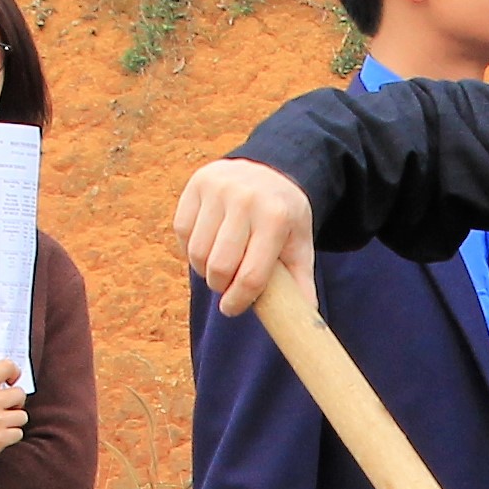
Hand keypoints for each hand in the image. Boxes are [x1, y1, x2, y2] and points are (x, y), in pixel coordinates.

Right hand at [0, 360, 27, 467]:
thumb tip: (3, 384)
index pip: (5, 367)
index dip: (14, 372)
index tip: (12, 380)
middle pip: (20, 394)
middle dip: (15, 401)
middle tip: (7, 407)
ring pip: (22, 416)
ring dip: (13, 420)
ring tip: (1, 423)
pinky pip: (18, 434)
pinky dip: (10, 436)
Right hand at [174, 160, 317, 313]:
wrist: (269, 169)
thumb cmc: (284, 216)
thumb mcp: (300, 243)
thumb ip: (301, 280)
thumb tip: (306, 319)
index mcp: (276, 217)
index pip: (251, 275)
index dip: (238, 301)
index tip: (231, 308)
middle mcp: (246, 199)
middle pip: (220, 266)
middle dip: (219, 286)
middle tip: (225, 286)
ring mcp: (218, 188)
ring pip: (197, 252)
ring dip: (203, 269)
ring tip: (218, 267)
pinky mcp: (197, 184)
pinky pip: (183, 231)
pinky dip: (190, 247)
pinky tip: (206, 246)